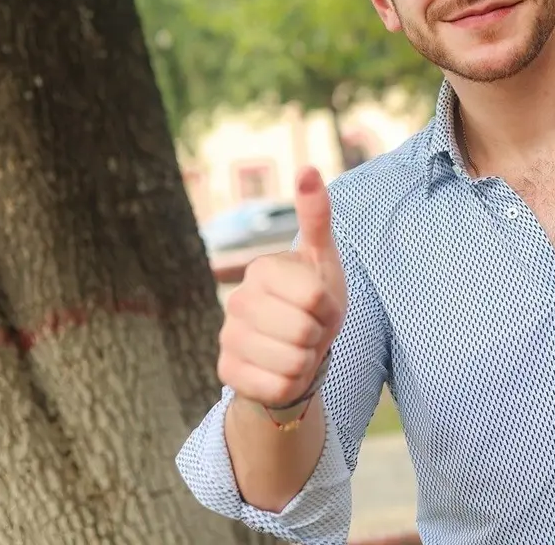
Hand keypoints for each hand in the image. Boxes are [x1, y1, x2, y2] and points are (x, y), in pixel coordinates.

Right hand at [217, 166, 348, 407]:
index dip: (328, 306)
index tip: (319, 303)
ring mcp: (228, 337)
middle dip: (318, 336)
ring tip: (297, 349)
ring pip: (292, 362)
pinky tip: (281, 371)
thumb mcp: (322, 260)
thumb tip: (307, 167)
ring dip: (306, 361)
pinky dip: (291, 384)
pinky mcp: (226, 372)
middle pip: (303, 331)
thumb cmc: (314, 302)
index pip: (314, 296)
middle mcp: (237, 300)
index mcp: (261, 269)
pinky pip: (278, 387)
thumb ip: (316, 217)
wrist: (295, 350)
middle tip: (309, 330)